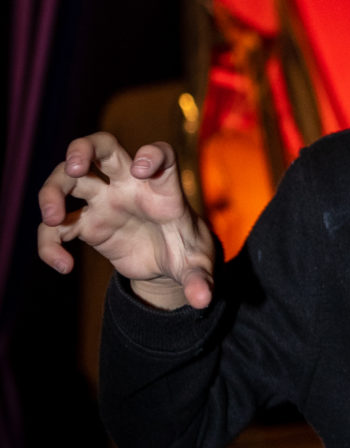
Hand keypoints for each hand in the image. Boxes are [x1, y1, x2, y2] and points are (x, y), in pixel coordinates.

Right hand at [38, 132, 214, 310]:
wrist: (167, 263)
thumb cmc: (185, 251)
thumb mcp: (197, 266)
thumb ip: (200, 280)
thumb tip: (201, 300)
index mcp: (162, 187)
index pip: (161, 155)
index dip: (151, 154)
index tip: (141, 168)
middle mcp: (128, 185)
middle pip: (101, 147)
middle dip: (82, 149)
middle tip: (73, 167)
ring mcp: (103, 201)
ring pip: (67, 178)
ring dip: (52, 191)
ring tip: (53, 218)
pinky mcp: (86, 224)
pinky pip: (57, 227)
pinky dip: (50, 244)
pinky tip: (63, 266)